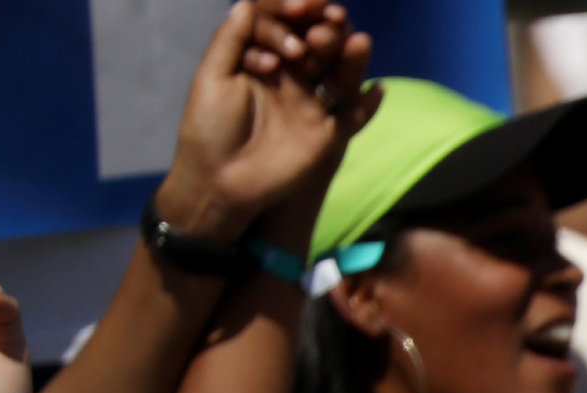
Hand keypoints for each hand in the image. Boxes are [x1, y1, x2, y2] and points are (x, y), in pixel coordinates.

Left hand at [155, 1, 373, 246]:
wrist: (220, 181)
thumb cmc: (209, 128)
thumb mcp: (212, 77)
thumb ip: (231, 40)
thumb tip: (247, 2)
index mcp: (261, 61)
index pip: (282, 28)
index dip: (289, 13)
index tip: (295, 9)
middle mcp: (289, 79)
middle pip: (315, 46)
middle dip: (325, 27)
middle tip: (331, 17)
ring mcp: (310, 106)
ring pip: (338, 75)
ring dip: (349, 57)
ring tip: (358, 40)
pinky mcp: (326, 135)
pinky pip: (354, 117)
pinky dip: (368, 105)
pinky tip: (378, 89)